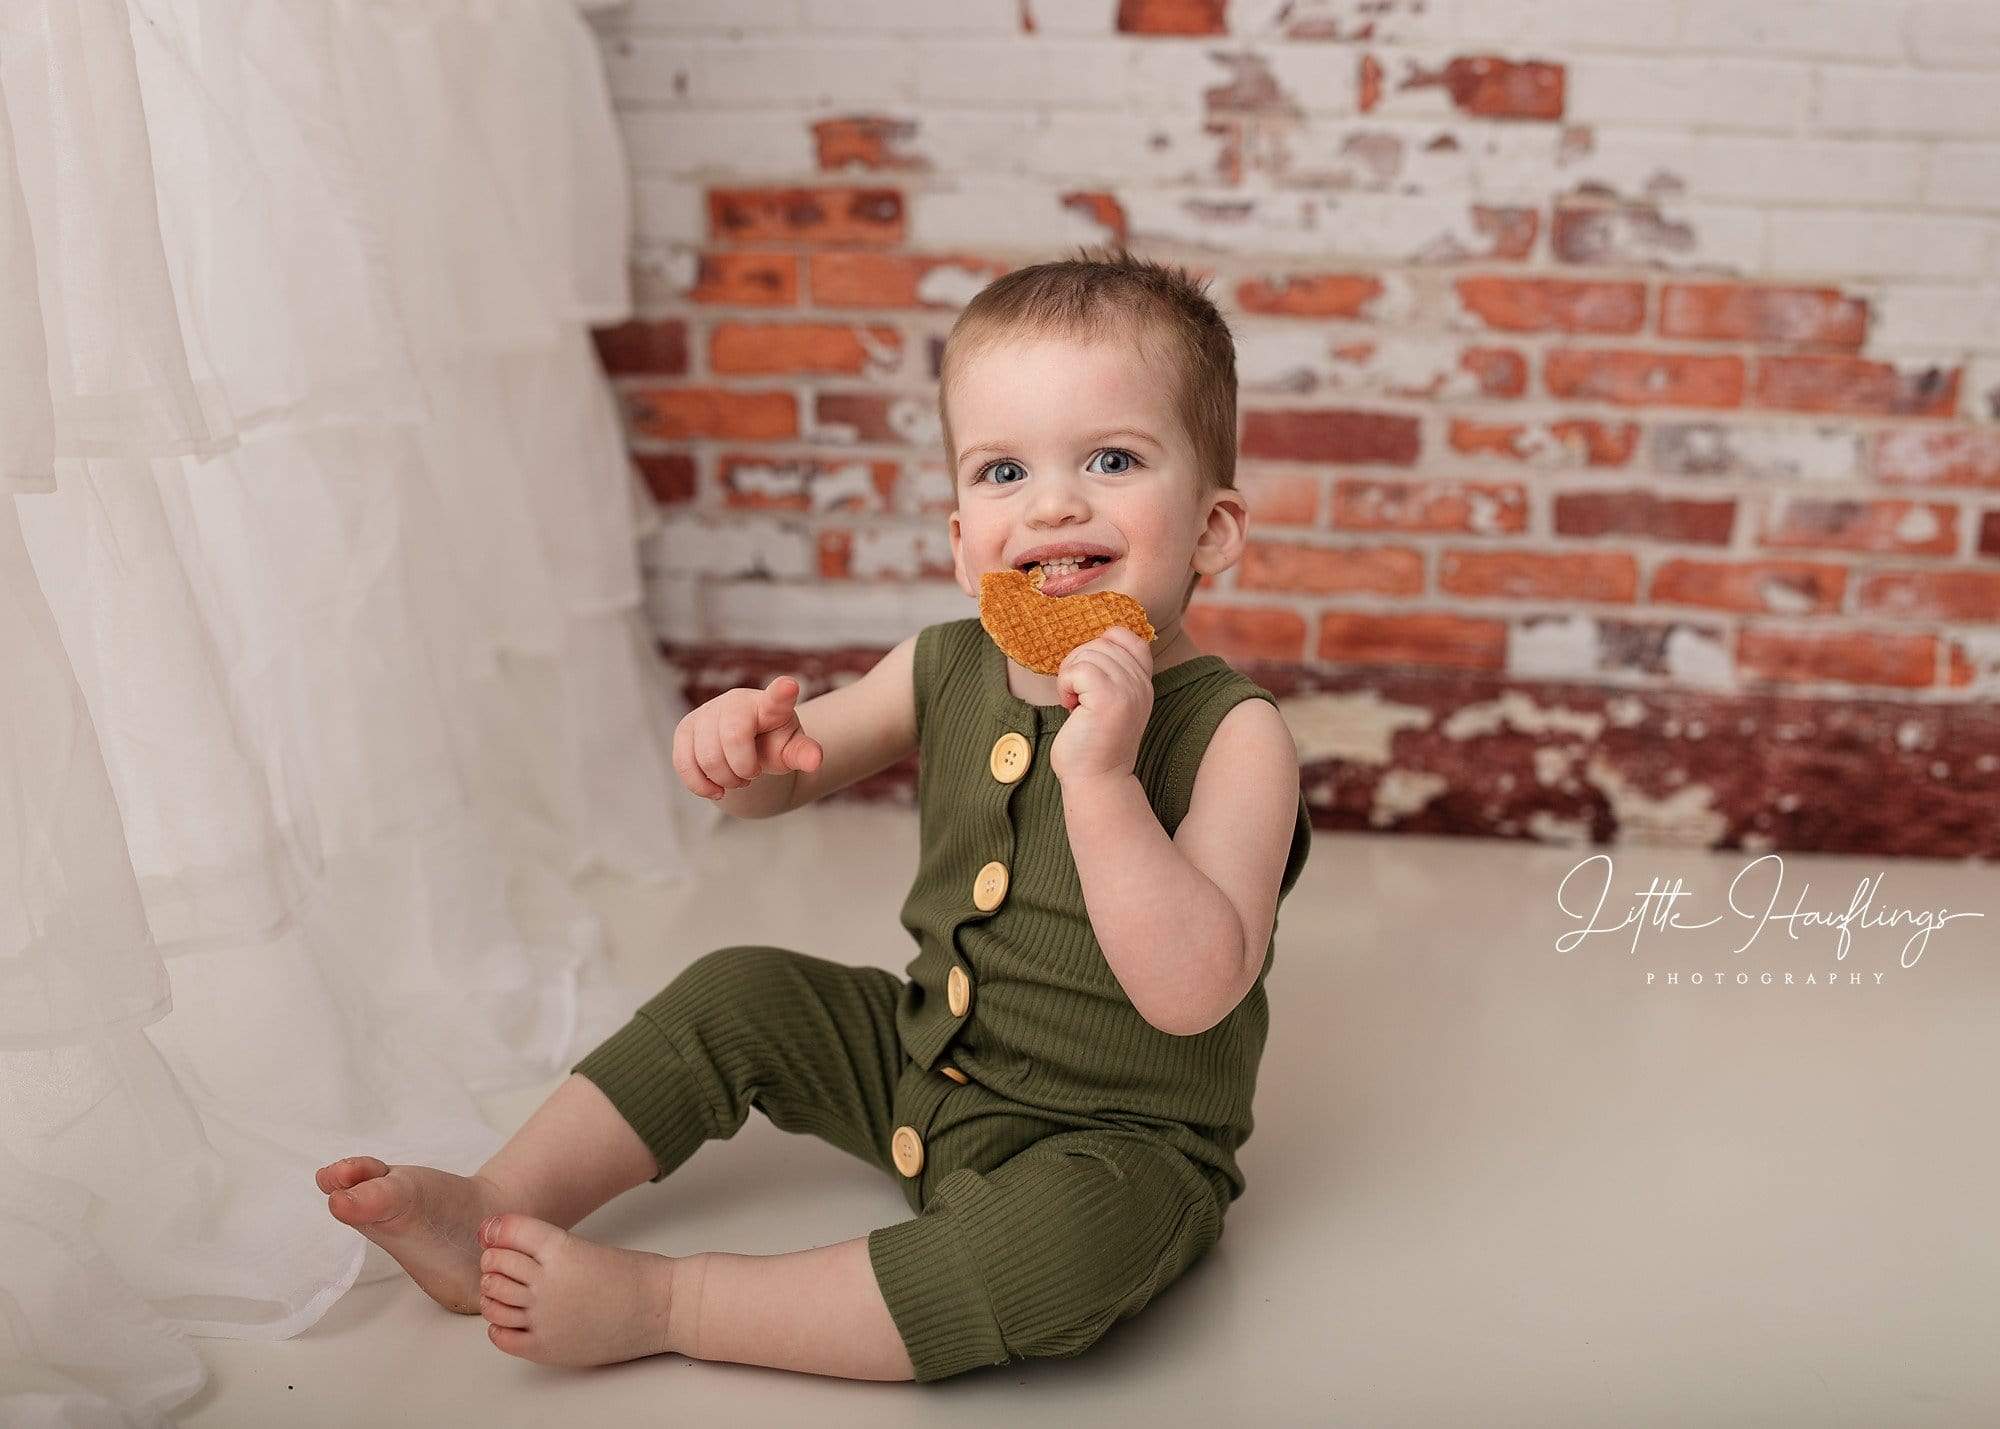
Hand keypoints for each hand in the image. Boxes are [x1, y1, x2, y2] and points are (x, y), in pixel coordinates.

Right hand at [673, 675, 823, 799]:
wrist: (745, 745)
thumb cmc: (772, 744)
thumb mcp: (791, 749)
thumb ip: (803, 754)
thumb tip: (815, 761)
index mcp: (770, 705)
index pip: (776, 698)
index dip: (782, 693)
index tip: (790, 686)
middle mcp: (735, 701)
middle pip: (733, 739)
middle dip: (743, 769)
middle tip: (753, 774)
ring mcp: (707, 712)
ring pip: (706, 757)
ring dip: (724, 780)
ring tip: (737, 778)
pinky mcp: (685, 729)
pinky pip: (684, 763)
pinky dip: (701, 785)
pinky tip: (716, 789)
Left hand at [1049, 625, 1153, 787]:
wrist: (1096, 780)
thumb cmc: (1092, 743)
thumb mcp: (1109, 703)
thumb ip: (1109, 675)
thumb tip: (1087, 644)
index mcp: (1142, 682)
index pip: (1128, 637)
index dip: (1102, 644)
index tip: (1088, 674)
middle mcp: (1140, 684)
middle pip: (1100, 642)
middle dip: (1077, 663)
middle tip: (1076, 694)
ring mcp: (1127, 690)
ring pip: (1088, 653)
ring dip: (1070, 676)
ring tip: (1075, 702)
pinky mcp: (1109, 699)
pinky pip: (1078, 669)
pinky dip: (1066, 684)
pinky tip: (1070, 706)